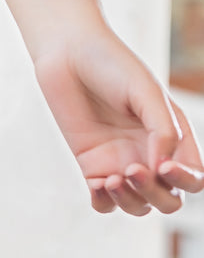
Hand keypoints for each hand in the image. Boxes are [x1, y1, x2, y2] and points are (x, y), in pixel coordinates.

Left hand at [32, 24, 203, 214]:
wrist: (67, 52)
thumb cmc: (112, 65)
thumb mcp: (146, 92)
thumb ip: (163, 130)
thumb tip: (163, 168)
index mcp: (172, 136)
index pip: (192, 177)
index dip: (184, 181)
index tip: (163, 165)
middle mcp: (150, 154)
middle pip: (168, 200)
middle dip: (156, 195)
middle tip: (133, 170)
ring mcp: (120, 162)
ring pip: (138, 205)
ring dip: (130, 201)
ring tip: (110, 180)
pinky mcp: (91, 165)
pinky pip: (104, 202)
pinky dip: (105, 203)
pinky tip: (97, 184)